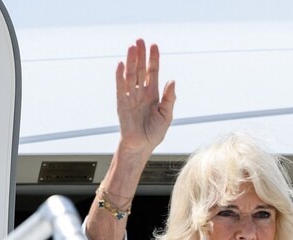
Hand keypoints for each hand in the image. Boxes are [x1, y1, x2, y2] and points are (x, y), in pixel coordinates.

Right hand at [115, 39, 175, 156]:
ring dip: (131, 60)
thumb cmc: (154, 133)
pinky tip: (121, 64)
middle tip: (140, 40)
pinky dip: (120, 76)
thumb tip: (172, 81)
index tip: (154, 46)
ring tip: (132, 47)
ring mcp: (130, 96)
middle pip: (141, 70)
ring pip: (131, 75)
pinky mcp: (121, 103)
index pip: (153, 73)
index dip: (154, 59)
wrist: (141, 146)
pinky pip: (120, 87)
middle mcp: (141, 93)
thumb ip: (170, 98)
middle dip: (141, 55)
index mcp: (153, 95)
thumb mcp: (166, 115)